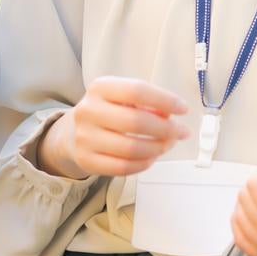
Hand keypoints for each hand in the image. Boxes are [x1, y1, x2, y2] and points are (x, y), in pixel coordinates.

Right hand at [37, 76, 190, 178]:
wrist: (74, 133)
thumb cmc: (108, 112)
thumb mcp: (123, 98)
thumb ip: (147, 103)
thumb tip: (171, 116)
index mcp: (100, 88)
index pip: (137, 91)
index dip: (164, 100)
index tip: (183, 108)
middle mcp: (88, 110)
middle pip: (136, 121)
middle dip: (167, 129)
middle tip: (181, 132)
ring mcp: (85, 137)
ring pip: (131, 148)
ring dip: (158, 148)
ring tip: (167, 144)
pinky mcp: (86, 160)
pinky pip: (123, 167)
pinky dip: (144, 164)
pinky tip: (151, 157)